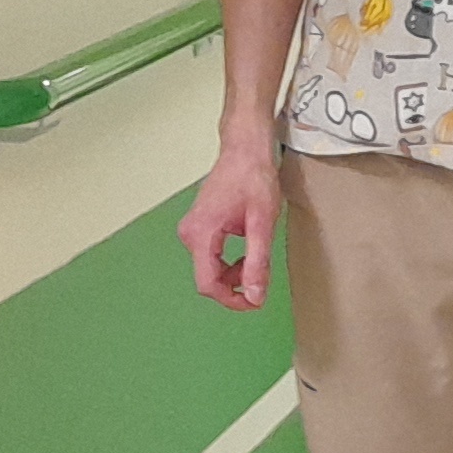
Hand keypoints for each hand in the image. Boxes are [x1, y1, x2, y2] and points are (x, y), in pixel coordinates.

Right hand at [179, 139, 283, 309]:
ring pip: (211, 268)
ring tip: (257, 255)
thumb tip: (254, 295)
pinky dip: (230, 261)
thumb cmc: (253, 177)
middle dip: (236, 285)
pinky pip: (211, 256)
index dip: (232, 300)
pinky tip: (247, 247)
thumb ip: (257, 263)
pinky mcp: (198, 226)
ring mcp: (192, 229)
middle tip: (261, 277)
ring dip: (234, 272)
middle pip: (209, 278)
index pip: (208, 284)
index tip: (254, 303)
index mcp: (202, 234)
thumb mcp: (262, 223)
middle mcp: (190, 233)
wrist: (245, 150)